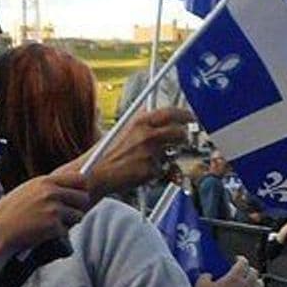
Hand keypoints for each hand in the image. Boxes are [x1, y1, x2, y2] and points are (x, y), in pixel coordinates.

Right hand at [0, 168, 89, 257]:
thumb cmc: (9, 213)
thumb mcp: (27, 192)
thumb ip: (48, 188)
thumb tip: (71, 189)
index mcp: (44, 181)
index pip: (78, 178)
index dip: (82, 187)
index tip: (81, 193)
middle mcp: (51, 193)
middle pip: (83, 198)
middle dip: (79, 207)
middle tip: (71, 214)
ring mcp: (53, 210)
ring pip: (78, 216)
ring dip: (69, 223)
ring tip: (50, 224)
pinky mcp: (53, 227)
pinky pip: (66, 231)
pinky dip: (58, 235)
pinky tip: (42, 234)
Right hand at [78, 106, 193, 196]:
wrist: (95, 174)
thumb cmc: (107, 154)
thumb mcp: (122, 130)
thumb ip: (141, 124)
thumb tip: (158, 115)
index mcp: (140, 121)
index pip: (171, 113)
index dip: (185, 115)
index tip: (192, 118)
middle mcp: (147, 134)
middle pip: (180, 133)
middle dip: (183, 139)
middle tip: (180, 142)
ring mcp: (150, 153)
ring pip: (173, 154)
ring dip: (167, 158)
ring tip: (148, 161)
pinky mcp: (151, 170)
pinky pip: (163, 171)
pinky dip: (156, 173)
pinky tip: (141, 172)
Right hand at [195, 256, 266, 286]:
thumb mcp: (201, 285)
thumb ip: (205, 277)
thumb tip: (208, 276)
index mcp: (234, 277)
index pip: (243, 263)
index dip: (241, 259)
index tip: (238, 259)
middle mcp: (245, 286)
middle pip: (253, 273)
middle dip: (249, 269)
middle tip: (244, 269)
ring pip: (260, 285)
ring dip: (257, 281)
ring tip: (254, 280)